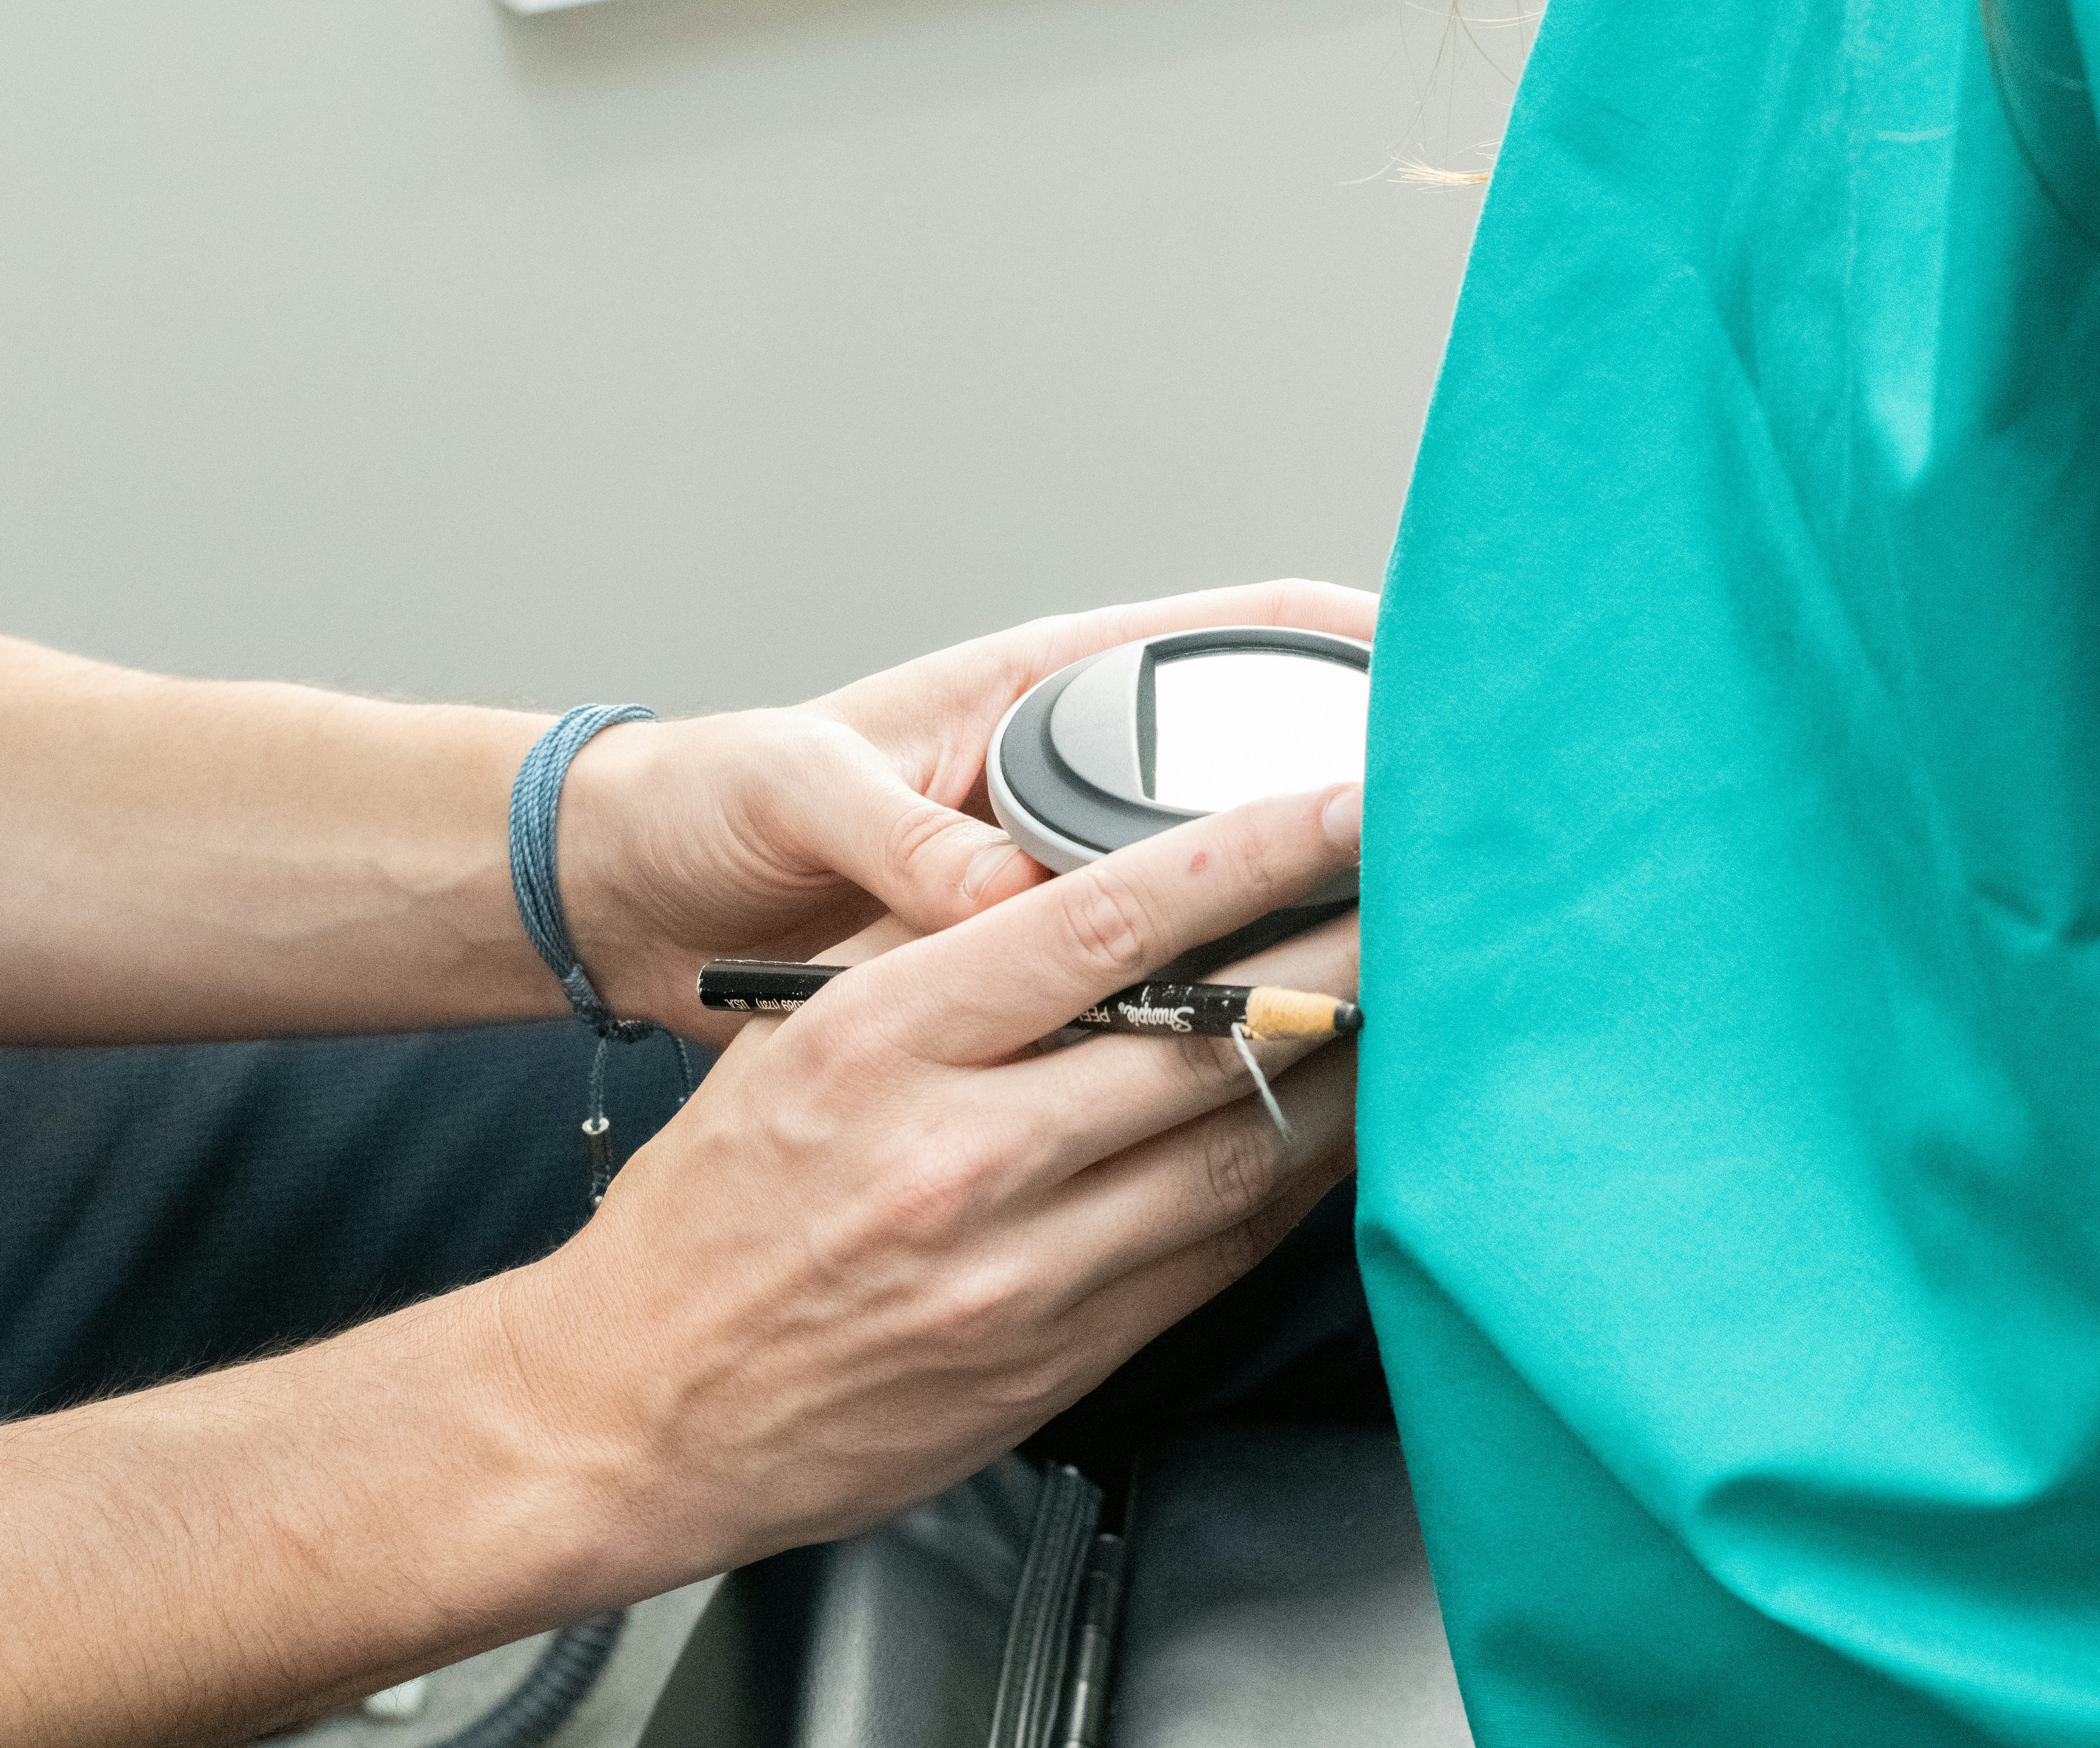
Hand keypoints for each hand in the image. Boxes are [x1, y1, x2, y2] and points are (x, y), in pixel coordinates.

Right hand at [502, 783, 1363, 1577]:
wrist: (635, 1409)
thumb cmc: (712, 1215)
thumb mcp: (796, 1039)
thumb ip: (939, 959)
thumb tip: (1086, 886)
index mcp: (882, 1042)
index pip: (1112, 919)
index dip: (1256, 850)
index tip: (1348, 804)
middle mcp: (958, 1154)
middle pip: (1208, 1035)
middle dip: (1344, 954)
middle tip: (1430, 894)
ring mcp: (1017, 1269)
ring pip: (1240, 1151)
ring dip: (1346, 1075)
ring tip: (1417, 1006)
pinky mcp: (1058, 1357)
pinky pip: (1217, 1255)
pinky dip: (1293, 1187)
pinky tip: (1340, 1136)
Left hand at [557, 579, 1375, 1043]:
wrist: (635, 894)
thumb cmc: (714, 805)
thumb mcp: (798, 795)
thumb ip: (904, 843)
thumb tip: (1007, 906)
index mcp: (1037, 691)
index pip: (1236, 636)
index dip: (1348, 640)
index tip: (1446, 675)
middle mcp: (1074, 772)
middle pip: (1263, 760)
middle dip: (1362, 794)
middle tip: (1464, 848)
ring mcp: (1069, 863)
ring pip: (1229, 882)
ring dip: (1311, 906)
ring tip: (1410, 953)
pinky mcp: (1043, 961)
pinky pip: (1164, 971)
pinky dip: (1227, 990)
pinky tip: (1293, 1042)